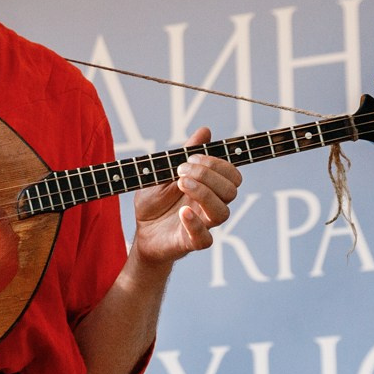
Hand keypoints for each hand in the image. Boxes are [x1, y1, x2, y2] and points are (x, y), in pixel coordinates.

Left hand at [129, 130, 240, 271]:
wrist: (141, 231)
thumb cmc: (155, 202)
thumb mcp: (164, 172)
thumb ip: (185, 154)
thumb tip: (205, 131)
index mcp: (210, 188)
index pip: (232, 175)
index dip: (217, 164)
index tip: (190, 158)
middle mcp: (211, 206)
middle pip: (231, 191)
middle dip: (208, 175)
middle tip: (182, 170)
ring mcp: (203, 224)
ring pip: (222, 213)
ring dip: (204, 194)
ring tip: (181, 184)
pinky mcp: (190, 242)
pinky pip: (205, 239)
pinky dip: (195, 223)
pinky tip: (182, 211)